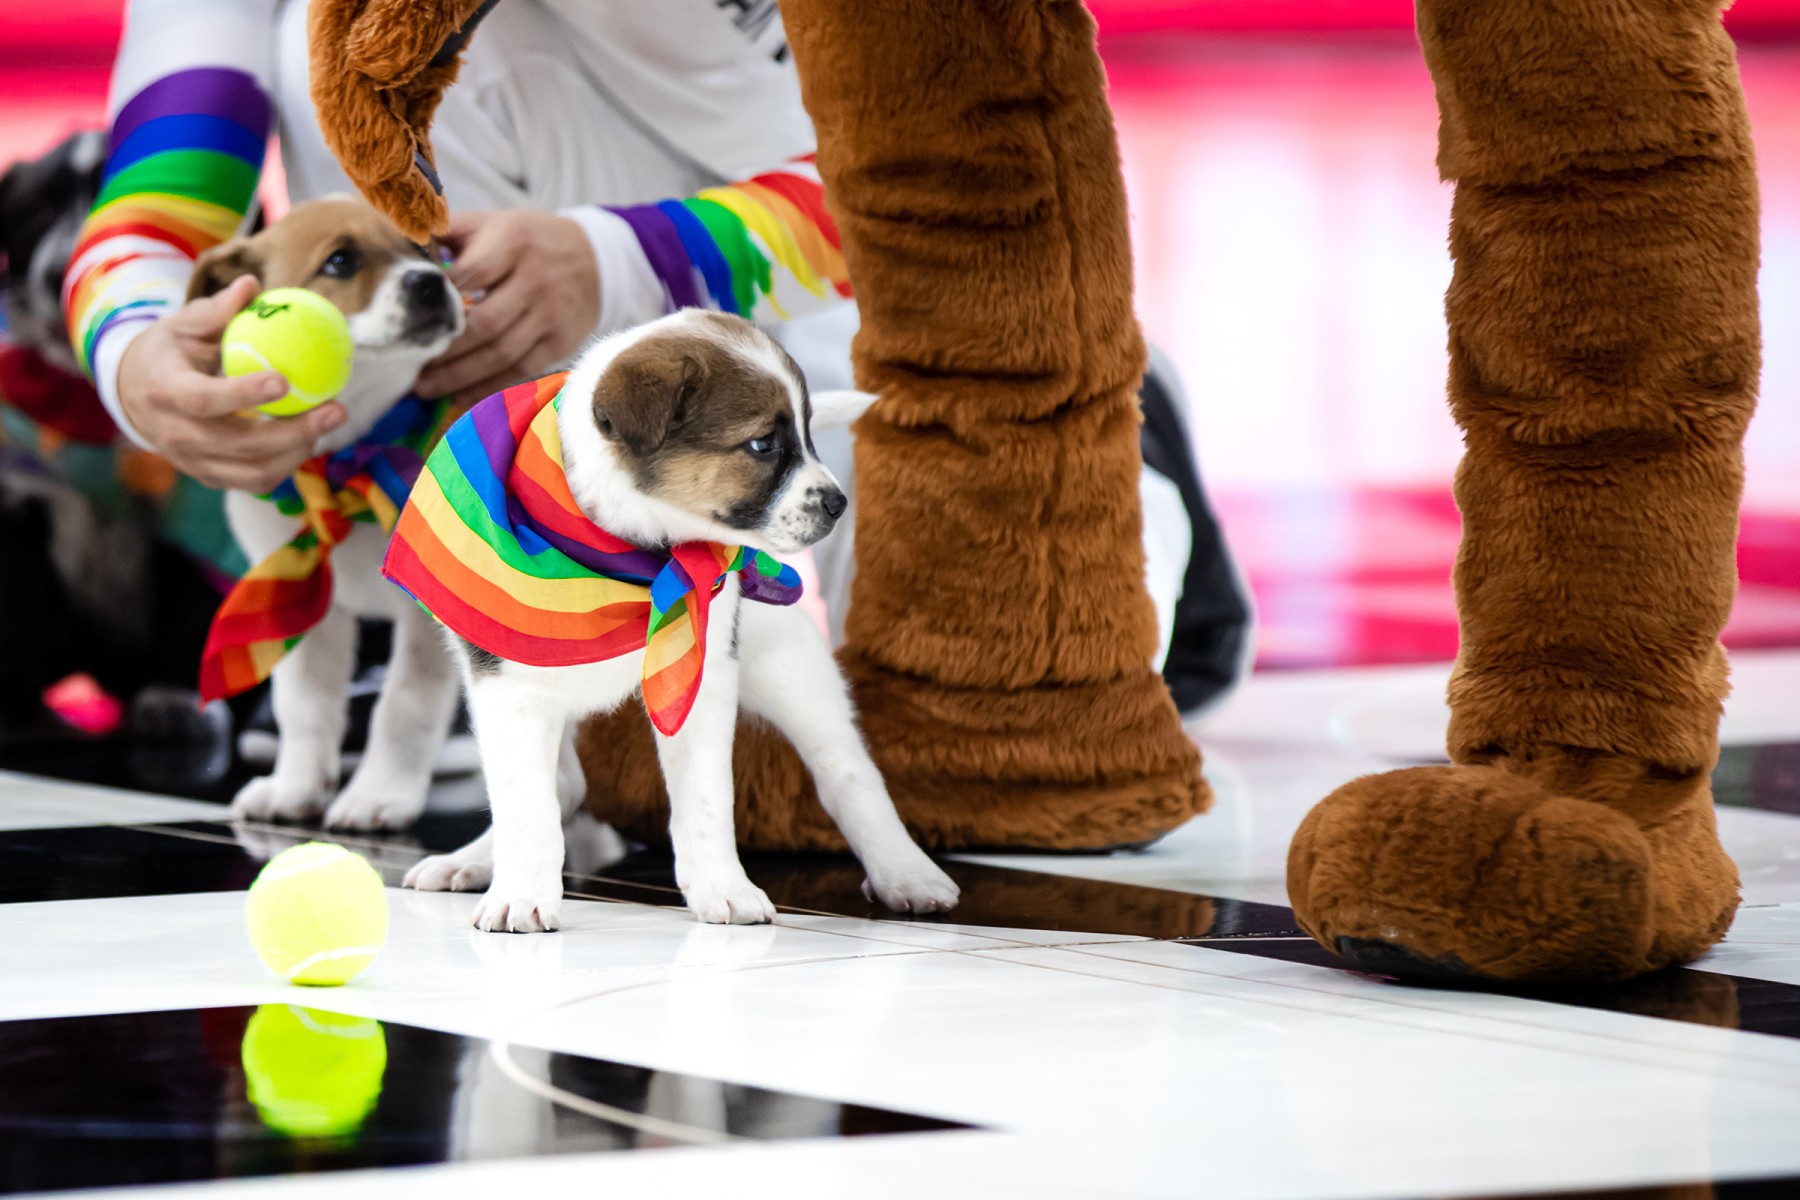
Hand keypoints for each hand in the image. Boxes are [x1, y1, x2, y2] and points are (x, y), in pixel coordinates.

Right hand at [115, 275, 346, 491]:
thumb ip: (217, 311)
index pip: (203, 400)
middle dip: (295, 431)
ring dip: (299, 450)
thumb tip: (252, 285)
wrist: (132, 395)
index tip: (284, 381)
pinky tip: (310, 438)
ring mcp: (192, 461)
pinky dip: (287, 464)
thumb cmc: (167, 352)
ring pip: (254, 471)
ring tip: (329, 421)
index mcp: (164, 391)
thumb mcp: (183, 326)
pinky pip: (254, 481)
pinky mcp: (209, 476)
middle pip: (241, 444)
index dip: (243, 394)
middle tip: (337, 409)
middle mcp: (175, 433)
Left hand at [415, 209, 599, 404]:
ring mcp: (550, 315)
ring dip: (460, 376)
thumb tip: (400, 244)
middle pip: (484, 324)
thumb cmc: (527, 241)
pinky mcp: (561, 342)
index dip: (437, 303)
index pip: (468, 276)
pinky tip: (460, 395)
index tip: (406, 321)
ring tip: (426, 388)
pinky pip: (521, 370)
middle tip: (410, 364)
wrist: (594, 259)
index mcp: (511, 243)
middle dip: (444, 349)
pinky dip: (489, 387)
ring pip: (501, 353)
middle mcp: (535, 280)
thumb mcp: (491, 222)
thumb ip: (447, 230)